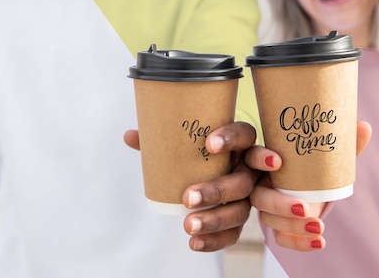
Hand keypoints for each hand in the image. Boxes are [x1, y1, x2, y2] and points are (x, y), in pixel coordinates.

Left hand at [124, 121, 258, 251]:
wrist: (215, 171)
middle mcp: (249, 169)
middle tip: (187, 198)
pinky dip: (215, 240)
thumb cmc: (200, 152)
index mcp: (240, 143)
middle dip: (217, 191)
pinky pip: (234, 233)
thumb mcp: (186, 144)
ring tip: (188, 225)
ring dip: (215, 220)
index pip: (244, 135)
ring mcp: (249, 196)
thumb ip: (162, 140)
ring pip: (240, 210)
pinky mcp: (241, 217)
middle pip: (242, 181)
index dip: (231, 139)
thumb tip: (130, 136)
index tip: (209, 144)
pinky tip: (194, 243)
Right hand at [246, 121, 371, 251]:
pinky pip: (280, 238)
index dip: (260, 159)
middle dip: (279, 203)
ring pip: (268, 218)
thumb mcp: (327, 155)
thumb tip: (364, 126)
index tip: (278, 162)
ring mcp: (267, 207)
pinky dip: (299, 242)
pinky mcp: (277, 225)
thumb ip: (343, 143)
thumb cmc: (315, 166)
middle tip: (303, 206)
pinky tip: (319, 242)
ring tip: (319, 226)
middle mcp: (261, 183)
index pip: (253, 156)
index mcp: (266, 160)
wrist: (316, 188)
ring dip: (292, 225)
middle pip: (259, 196)